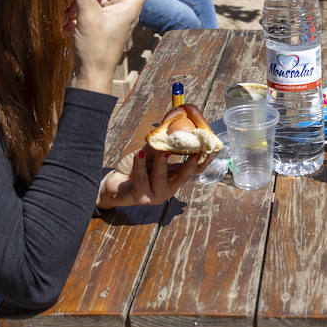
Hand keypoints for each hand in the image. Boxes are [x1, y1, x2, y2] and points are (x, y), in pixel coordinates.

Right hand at [67, 0, 152, 93]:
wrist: (90, 77)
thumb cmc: (96, 51)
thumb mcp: (88, 16)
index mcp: (130, 7)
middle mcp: (124, 11)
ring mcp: (113, 19)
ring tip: (70, 9)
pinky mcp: (101, 26)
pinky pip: (92, 9)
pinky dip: (80, 10)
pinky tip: (68, 20)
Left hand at [97, 146, 215, 208]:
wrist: (112, 186)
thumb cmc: (132, 170)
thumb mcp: (149, 155)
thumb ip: (160, 146)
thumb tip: (171, 128)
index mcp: (174, 178)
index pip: (194, 170)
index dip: (205, 160)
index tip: (214, 148)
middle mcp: (168, 189)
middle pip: (184, 177)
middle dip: (191, 163)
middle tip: (197, 151)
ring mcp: (155, 195)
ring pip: (161, 178)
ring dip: (162, 162)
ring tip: (163, 151)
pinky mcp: (140, 197)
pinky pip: (142, 179)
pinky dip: (140, 165)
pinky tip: (138, 154)